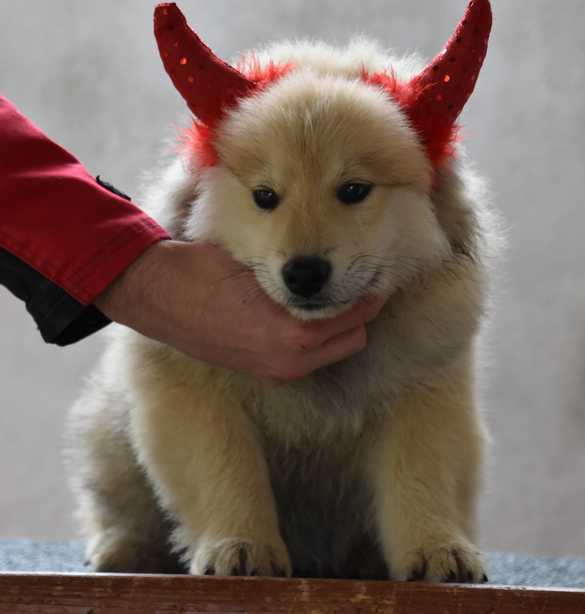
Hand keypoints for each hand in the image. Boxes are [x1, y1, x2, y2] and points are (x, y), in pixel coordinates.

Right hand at [94, 240, 387, 381]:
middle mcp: (289, 362)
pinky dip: (316, 339)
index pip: (357, 316)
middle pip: (353, 339)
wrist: (156, 295)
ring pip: (332, 351)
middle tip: (358, 283)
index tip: (374, 271)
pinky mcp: (260, 371)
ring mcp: (274, 371)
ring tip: (333, 297)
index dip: (370, 292)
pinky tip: (303, 312)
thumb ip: (301, 279)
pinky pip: (307, 358)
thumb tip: (337, 271)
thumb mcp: (261, 266)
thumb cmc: (204, 272)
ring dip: (340, 327)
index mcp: (293, 336)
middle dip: (360, 313)